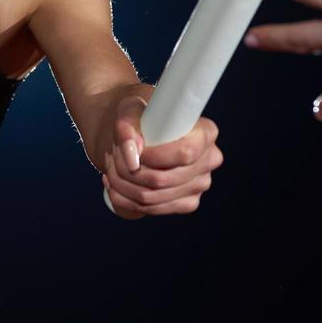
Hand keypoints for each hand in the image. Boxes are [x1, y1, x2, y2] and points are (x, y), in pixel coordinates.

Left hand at [101, 91, 222, 217]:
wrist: (139, 137)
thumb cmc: (139, 120)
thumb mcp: (128, 112)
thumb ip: (127, 129)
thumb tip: (134, 156)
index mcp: (206, 132)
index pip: (185, 153)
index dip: (155, 156)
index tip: (134, 151)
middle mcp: (210, 160)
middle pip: (164, 179)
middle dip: (130, 171)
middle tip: (113, 157)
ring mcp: (200, 185)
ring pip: (153, 197)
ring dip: (124, 185)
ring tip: (111, 168)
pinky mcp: (187, 203)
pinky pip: (154, 209)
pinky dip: (127, 200)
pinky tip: (116, 185)